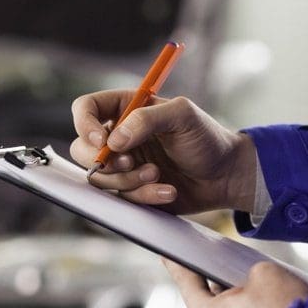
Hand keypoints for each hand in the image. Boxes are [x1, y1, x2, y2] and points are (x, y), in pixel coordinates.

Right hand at [70, 90, 257, 213]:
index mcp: (126, 109)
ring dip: (127, 181)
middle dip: (105, 162)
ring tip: (157, 175)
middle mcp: (119, 136)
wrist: (226, 176)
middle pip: (82, 149)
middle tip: (129, 163)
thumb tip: (113, 141)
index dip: (85, 124)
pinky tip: (168, 190)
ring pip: (100, 179)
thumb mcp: (183, 116)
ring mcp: (123, 165)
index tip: (102, 142)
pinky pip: (121, 199)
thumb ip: (146, 119)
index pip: (85, 109)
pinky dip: (144, 197)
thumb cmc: (207, 138)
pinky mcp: (131, 190)